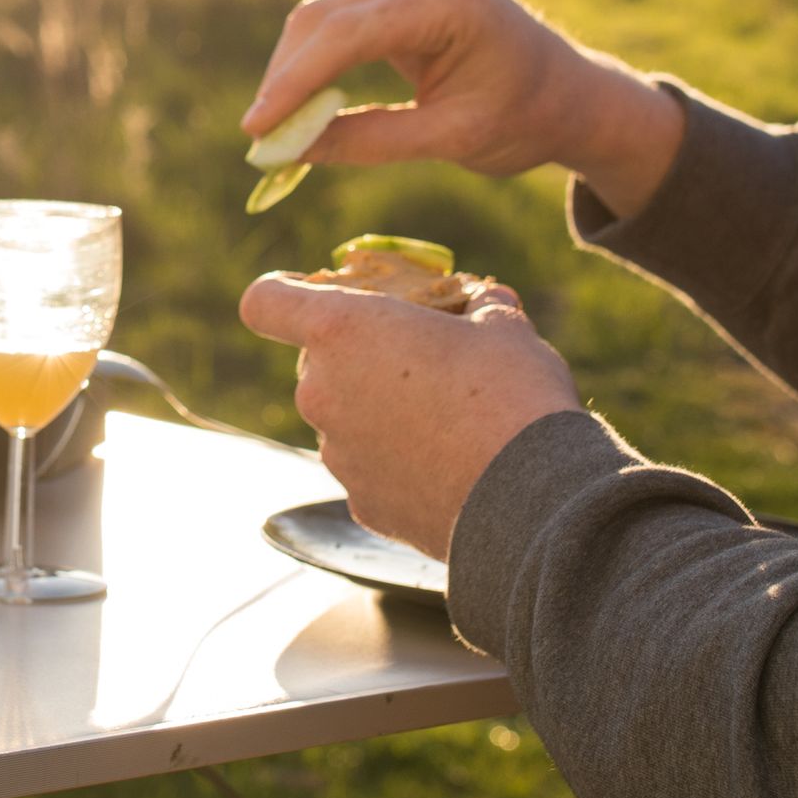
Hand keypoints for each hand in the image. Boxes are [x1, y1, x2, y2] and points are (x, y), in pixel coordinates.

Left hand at [238, 272, 580, 561]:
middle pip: (316, 363)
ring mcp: (336, 454)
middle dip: (360, 357)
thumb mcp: (503, 326)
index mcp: (342, 331)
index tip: (314, 294)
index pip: (265, 301)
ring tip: (448, 419)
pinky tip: (448, 466)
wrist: (531, 499)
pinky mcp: (361, 504)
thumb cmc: (512, 395)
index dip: (283, 293)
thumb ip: (478, 305)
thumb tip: (484, 299)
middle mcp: (321, 393)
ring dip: (379, 411)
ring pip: (344, 418)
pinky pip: (369, 468)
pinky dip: (397, 463)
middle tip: (421, 360)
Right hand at [240, 0, 686, 219]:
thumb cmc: (524, 119)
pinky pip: (341, 16)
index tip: (256, 131)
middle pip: (325, 17)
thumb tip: (289, 151)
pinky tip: (298, 103)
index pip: (349, 34)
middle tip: (259, 139)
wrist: (568, 92)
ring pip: (323, 15)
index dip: (294, 83)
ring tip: (274, 129)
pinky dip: (316, 60)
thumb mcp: (451, 140)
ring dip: (294, 70)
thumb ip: (369, 141)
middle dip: (286, 79)